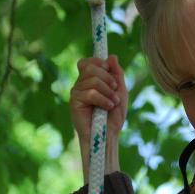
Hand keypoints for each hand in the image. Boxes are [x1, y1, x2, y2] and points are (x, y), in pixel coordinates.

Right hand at [70, 55, 127, 180]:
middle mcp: (81, 85)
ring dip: (108, 91)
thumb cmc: (113, 117)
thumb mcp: (120, 92)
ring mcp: (76, 93)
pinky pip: (90, 93)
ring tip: (113, 103)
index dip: (98, 62)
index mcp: (90, 81)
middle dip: (107, 77)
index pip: (87, 62)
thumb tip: (112, 56)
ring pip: (92, 80)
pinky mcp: (74, 103)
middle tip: (115, 91)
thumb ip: (117, 74)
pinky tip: (107, 108)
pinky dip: (103, 99)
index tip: (109, 70)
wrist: (108, 137)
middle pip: (90, 67)